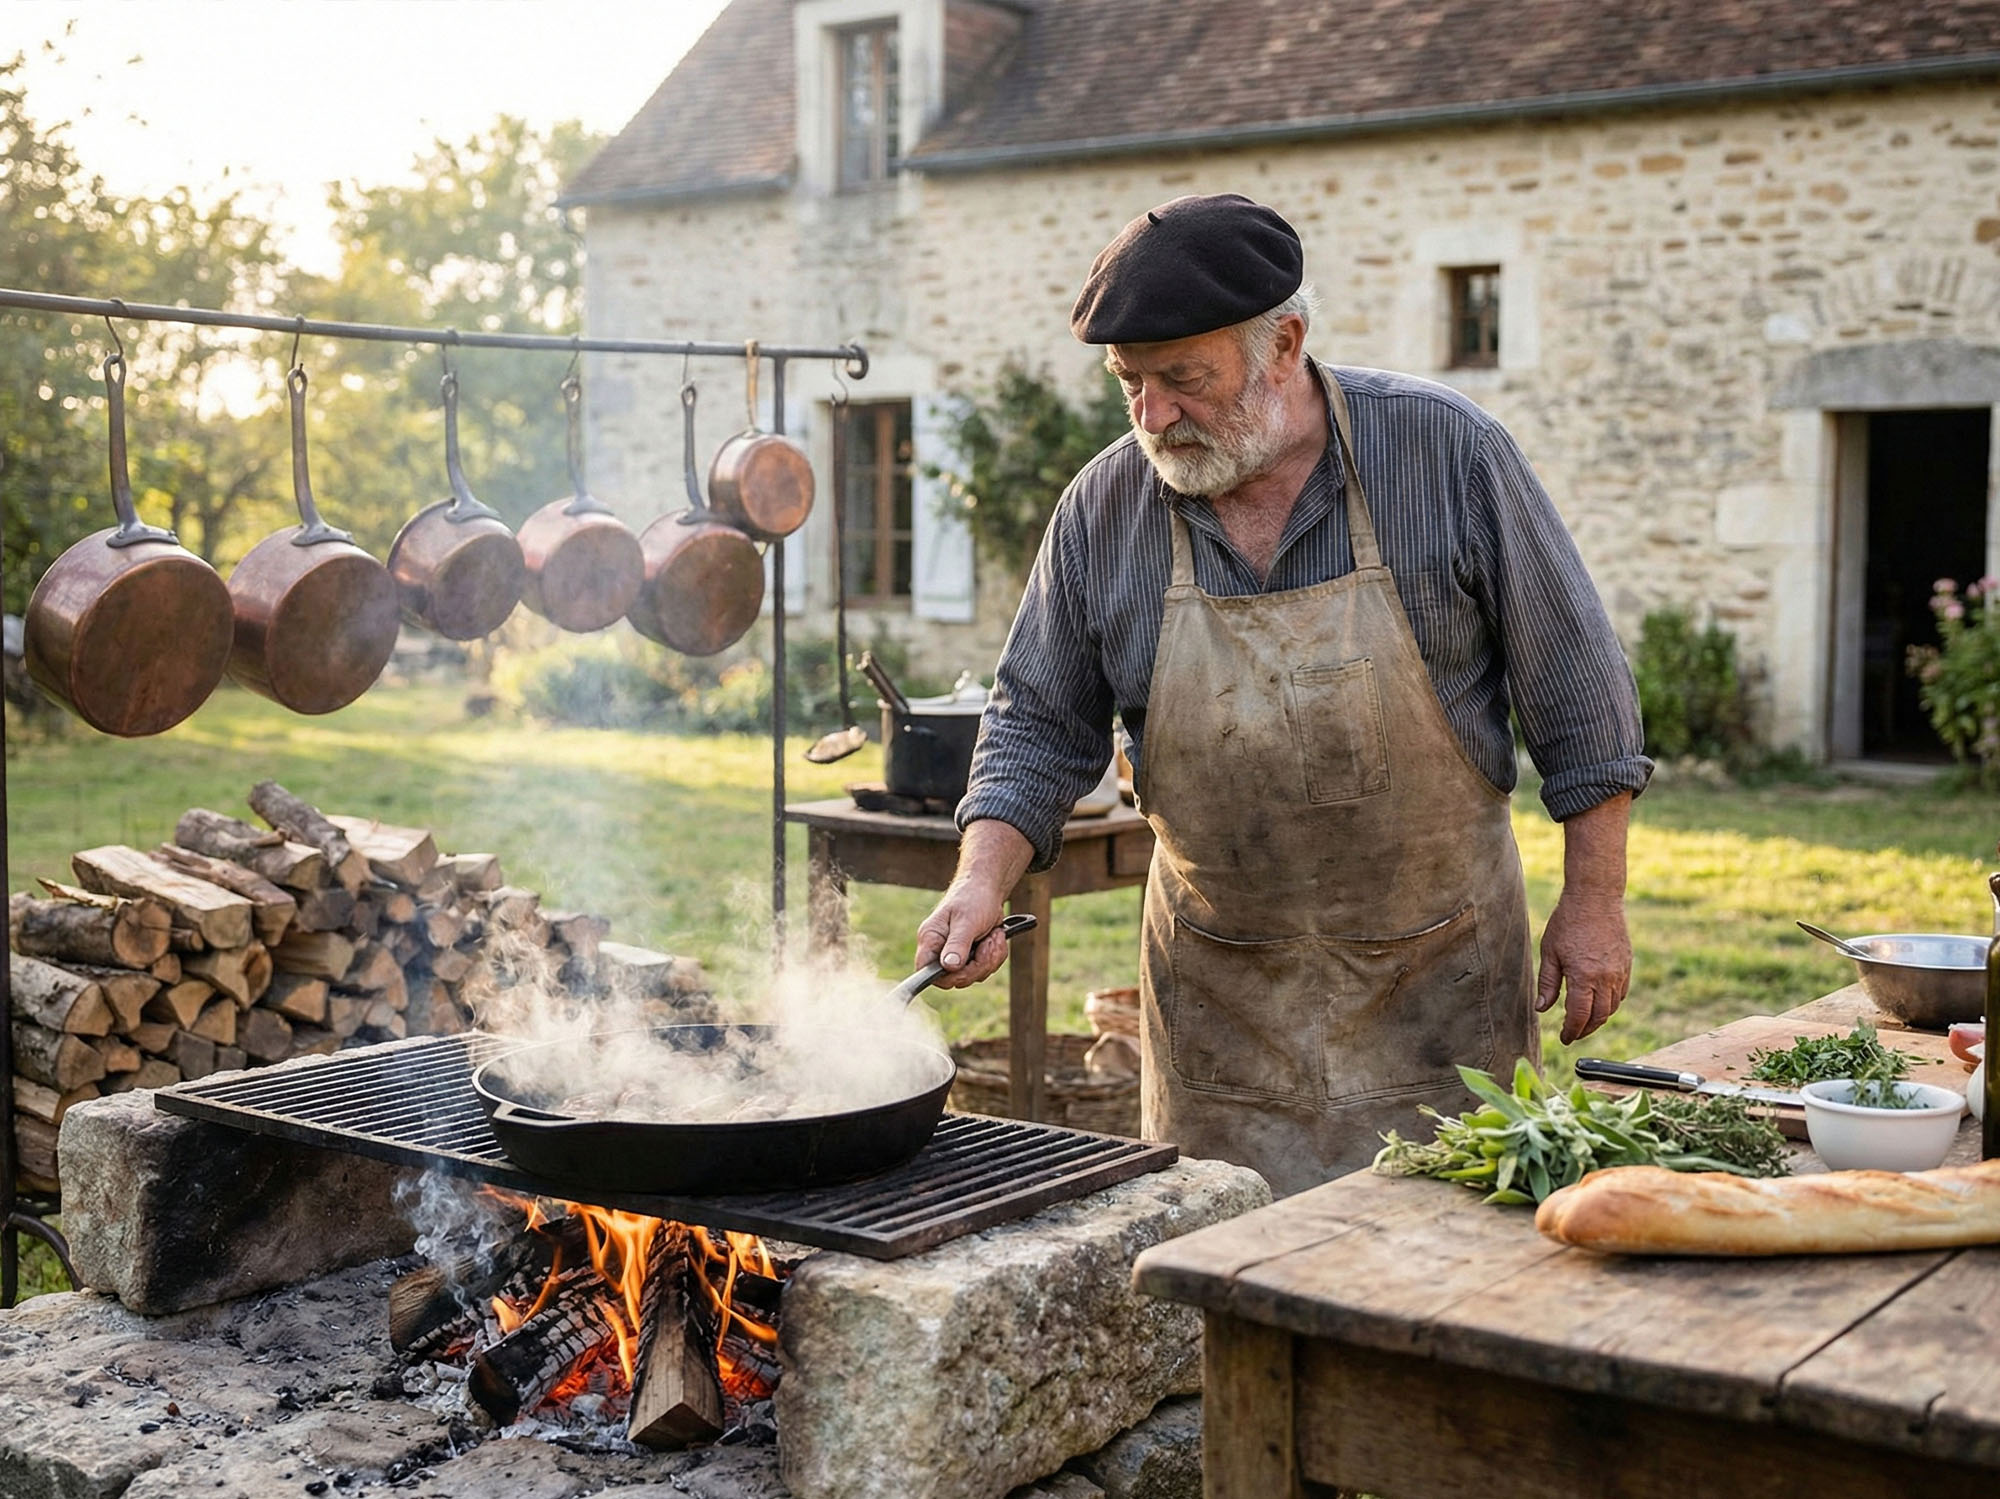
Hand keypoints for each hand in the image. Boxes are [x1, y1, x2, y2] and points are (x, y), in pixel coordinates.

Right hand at [914, 880, 1011, 988]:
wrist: (988, 889)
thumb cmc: (973, 898)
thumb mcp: (966, 921)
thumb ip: (957, 944)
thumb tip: (949, 967)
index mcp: (930, 939)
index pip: (925, 971)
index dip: (943, 977)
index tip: (965, 967)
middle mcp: (940, 950)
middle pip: (954, 979)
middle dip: (978, 965)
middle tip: (988, 944)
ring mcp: (956, 955)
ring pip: (973, 976)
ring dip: (990, 958)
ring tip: (993, 935)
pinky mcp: (971, 957)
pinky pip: (984, 969)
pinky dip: (995, 955)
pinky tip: (995, 936)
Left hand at [1536, 894, 1630, 1044]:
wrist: (1596, 899)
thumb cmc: (1568, 922)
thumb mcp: (1550, 952)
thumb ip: (1547, 983)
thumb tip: (1542, 1009)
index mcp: (1584, 977)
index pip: (1579, 1016)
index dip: (1571, 1031)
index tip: (1564, 1038)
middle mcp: (1605, 978)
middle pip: (1599, 1017)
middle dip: (1585, 1030)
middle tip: (1572, 1033)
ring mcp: (1619, 972)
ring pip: (1613, 1007)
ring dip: (1599, 1018)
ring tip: (1584, 1021)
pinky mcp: (1627, 965)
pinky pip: (1621, 993)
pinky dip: (1611, 1004)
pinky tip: (1599, 1002)